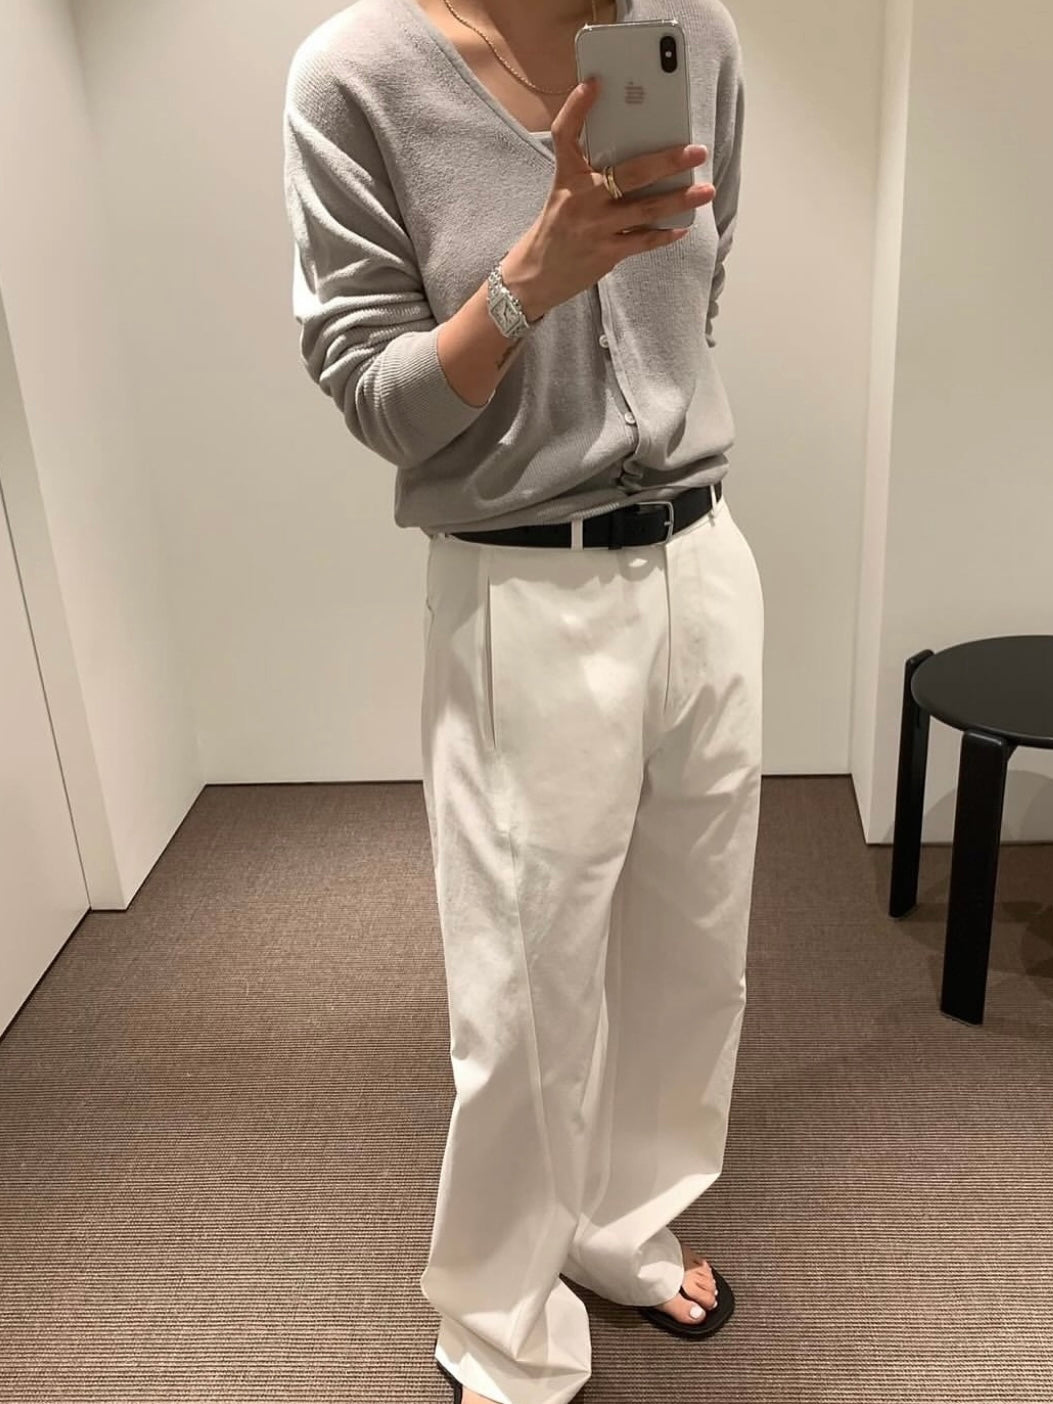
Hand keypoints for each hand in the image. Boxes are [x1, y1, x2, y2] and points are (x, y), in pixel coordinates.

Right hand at [503, 75, 715, 319]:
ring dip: (679, 199)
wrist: (536, 273)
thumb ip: (590, 170)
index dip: (577, 108)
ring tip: (705, 190)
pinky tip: (682, 227)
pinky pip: (642, 241)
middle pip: (630, 173)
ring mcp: (595, 227)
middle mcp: (581, 199)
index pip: (565, 135)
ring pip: (645, 209)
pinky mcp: (605, 253)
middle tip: (696, 151)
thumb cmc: (558, 226)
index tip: (594, 84)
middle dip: (668, 161)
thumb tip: (637, 151)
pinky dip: (664, 235)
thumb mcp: (565, 191)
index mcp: (567, 177)